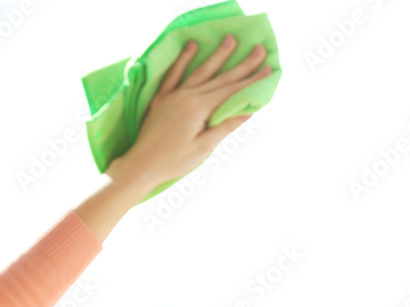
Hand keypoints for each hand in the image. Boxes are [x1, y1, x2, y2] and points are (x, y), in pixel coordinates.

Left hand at [120, 34, 271, 188]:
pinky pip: (173, 74)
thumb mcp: (203, 148)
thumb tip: (247, 111)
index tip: (268, 69)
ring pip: (200, 71)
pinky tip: (191, 46)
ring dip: (217, 56)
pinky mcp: (161, 99)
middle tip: (259, 50)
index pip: (231, 90)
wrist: (141, 165)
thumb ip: (225, 126)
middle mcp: (187, 95)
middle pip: (220, 78)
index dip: (251, 80)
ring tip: (230, 40)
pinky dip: (182, 60)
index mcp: (199, 108)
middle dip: (242, 65)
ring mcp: (173, 95)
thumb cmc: (173, 161)